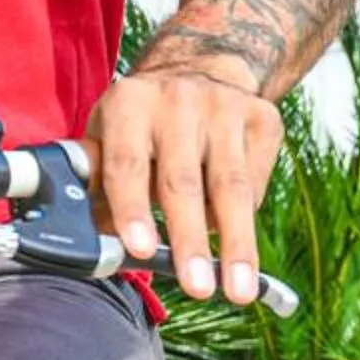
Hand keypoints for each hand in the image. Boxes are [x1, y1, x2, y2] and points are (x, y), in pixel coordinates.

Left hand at [82, 65, 284, 303]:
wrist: (198, 69)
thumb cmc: (140, 123)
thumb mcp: (107, 138)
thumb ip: (99, 186)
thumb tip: (95, 247)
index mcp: (127, 102)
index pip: (127, 163)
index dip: (132, 208)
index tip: (140, 250)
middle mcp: (176, 99)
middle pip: (183, 181)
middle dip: (189, 240)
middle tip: (197, 288)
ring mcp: (225, 106)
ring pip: (231, 187)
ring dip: (235, 244)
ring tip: (238, 290)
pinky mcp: (264, 118)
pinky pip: (257, 182)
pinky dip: (246, 218)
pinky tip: (236, 242)